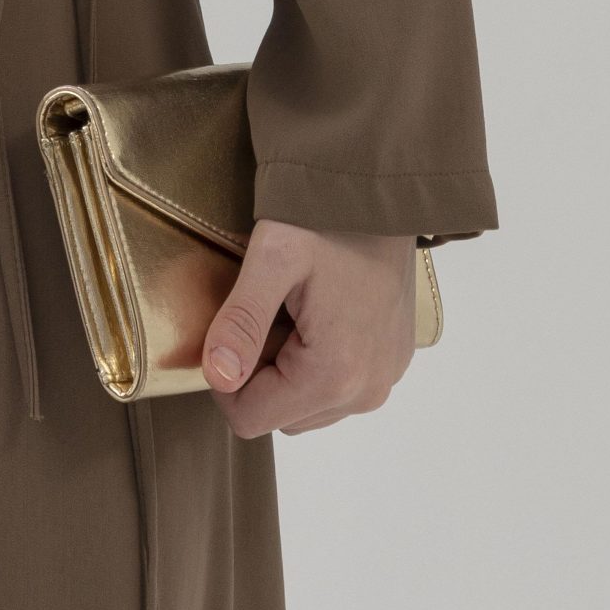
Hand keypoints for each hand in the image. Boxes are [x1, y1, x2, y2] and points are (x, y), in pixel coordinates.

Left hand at [202, 217, 418, 437]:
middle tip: (264, 310)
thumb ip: (242, 321)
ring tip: (290, 308)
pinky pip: (340, 386)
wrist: (382, 190)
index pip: (251, 419)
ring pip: (308, 405)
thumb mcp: (272, 257)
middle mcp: (366, 392)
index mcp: (335, 375)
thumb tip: (218, 377)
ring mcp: (384, 380)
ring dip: (287, 368)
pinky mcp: (391, 362)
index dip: (223, 379)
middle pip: (280, 415)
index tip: (228, 329)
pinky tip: (316, 312)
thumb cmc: (326, 217)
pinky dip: (317, 361)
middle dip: (258, 372)